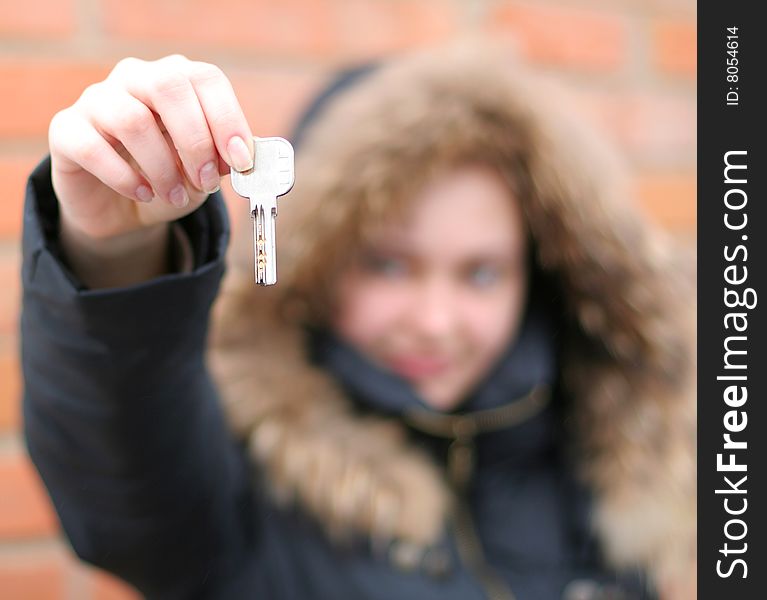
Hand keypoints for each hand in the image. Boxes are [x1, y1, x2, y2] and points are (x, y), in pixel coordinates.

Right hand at [48, 55, 253, 285]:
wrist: (121, 208)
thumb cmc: (169, 181)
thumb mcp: (204, 174)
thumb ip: (221, 162)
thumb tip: (240, 159)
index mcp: (175, 81)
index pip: (205, 78)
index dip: (227, 119)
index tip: (240, 161)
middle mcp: (134, 79)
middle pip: (168, 87)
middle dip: (195, 141)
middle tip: (206, 181)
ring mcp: (96, 100)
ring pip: (131, 119)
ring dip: (162, 167)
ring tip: (173, 195)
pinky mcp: (66, 130)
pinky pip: (92, 147)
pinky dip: (124, 177)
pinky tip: (141, 193)